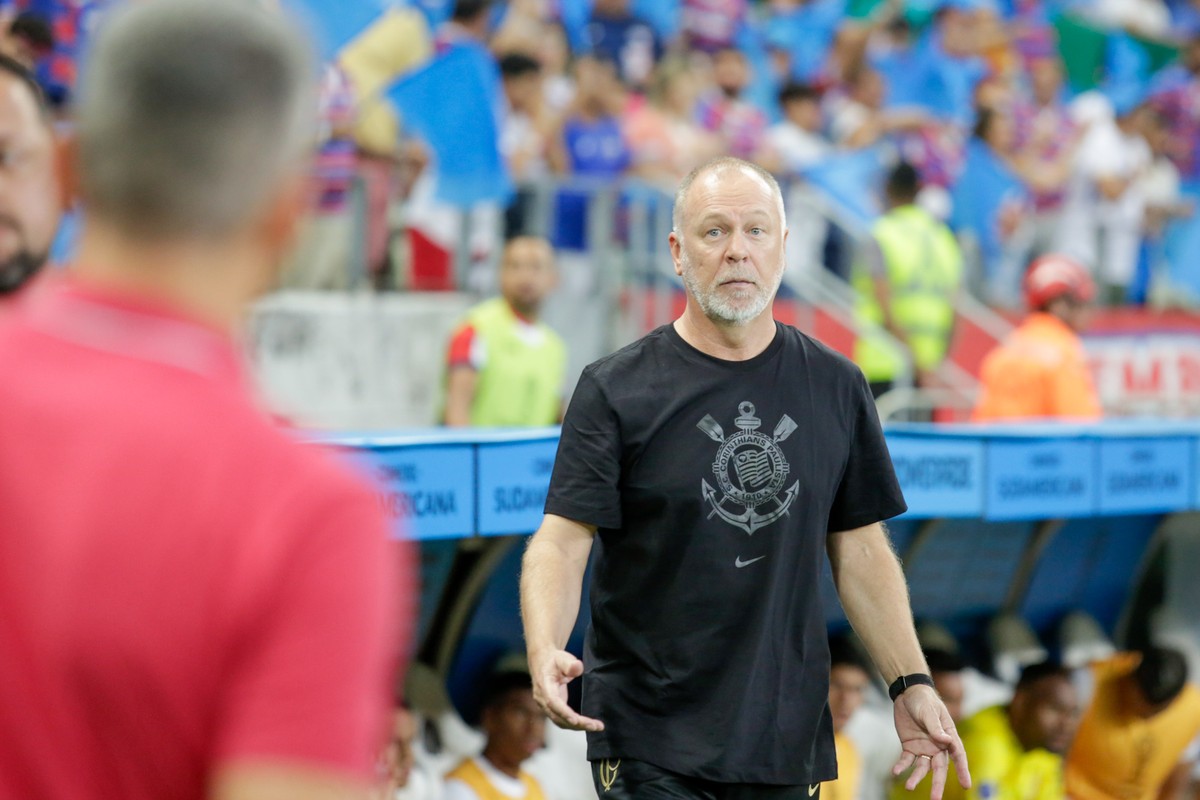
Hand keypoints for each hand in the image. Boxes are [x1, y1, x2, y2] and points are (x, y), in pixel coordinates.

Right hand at [528, 648, 603, 731]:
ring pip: (560, 721)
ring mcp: (546, 706)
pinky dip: (574, 724)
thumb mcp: (562, 658)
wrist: (542, 662)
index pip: (552, 702)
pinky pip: (561, 720)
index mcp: (544, 686)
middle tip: (595, 726)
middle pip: (558, 716)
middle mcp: (542, 699)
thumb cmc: (553, 660)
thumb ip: (569, 663)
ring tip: (596, 726)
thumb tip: (578, 668)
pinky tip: (587, 724)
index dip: (563, 712)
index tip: (576, 720)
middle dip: (577, 723)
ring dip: (577, 726)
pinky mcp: (552, 709)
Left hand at [891, 685, 970, 799]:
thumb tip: (946, 741)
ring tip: (909, 786)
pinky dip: (902, 767)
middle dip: (938, 784)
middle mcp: (938, 746)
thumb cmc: (924, 700)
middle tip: (935, 799)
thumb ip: (935, 727)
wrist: (907, 694)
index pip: (958, 755)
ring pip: (922, 768)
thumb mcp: (929, 711)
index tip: (967, 784)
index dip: (962, 770)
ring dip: (916, 778)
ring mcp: (924, 748)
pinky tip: (895, 772)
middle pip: (939, 768)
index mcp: (948, 736)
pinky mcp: (910, 747)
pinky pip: (907, 760)